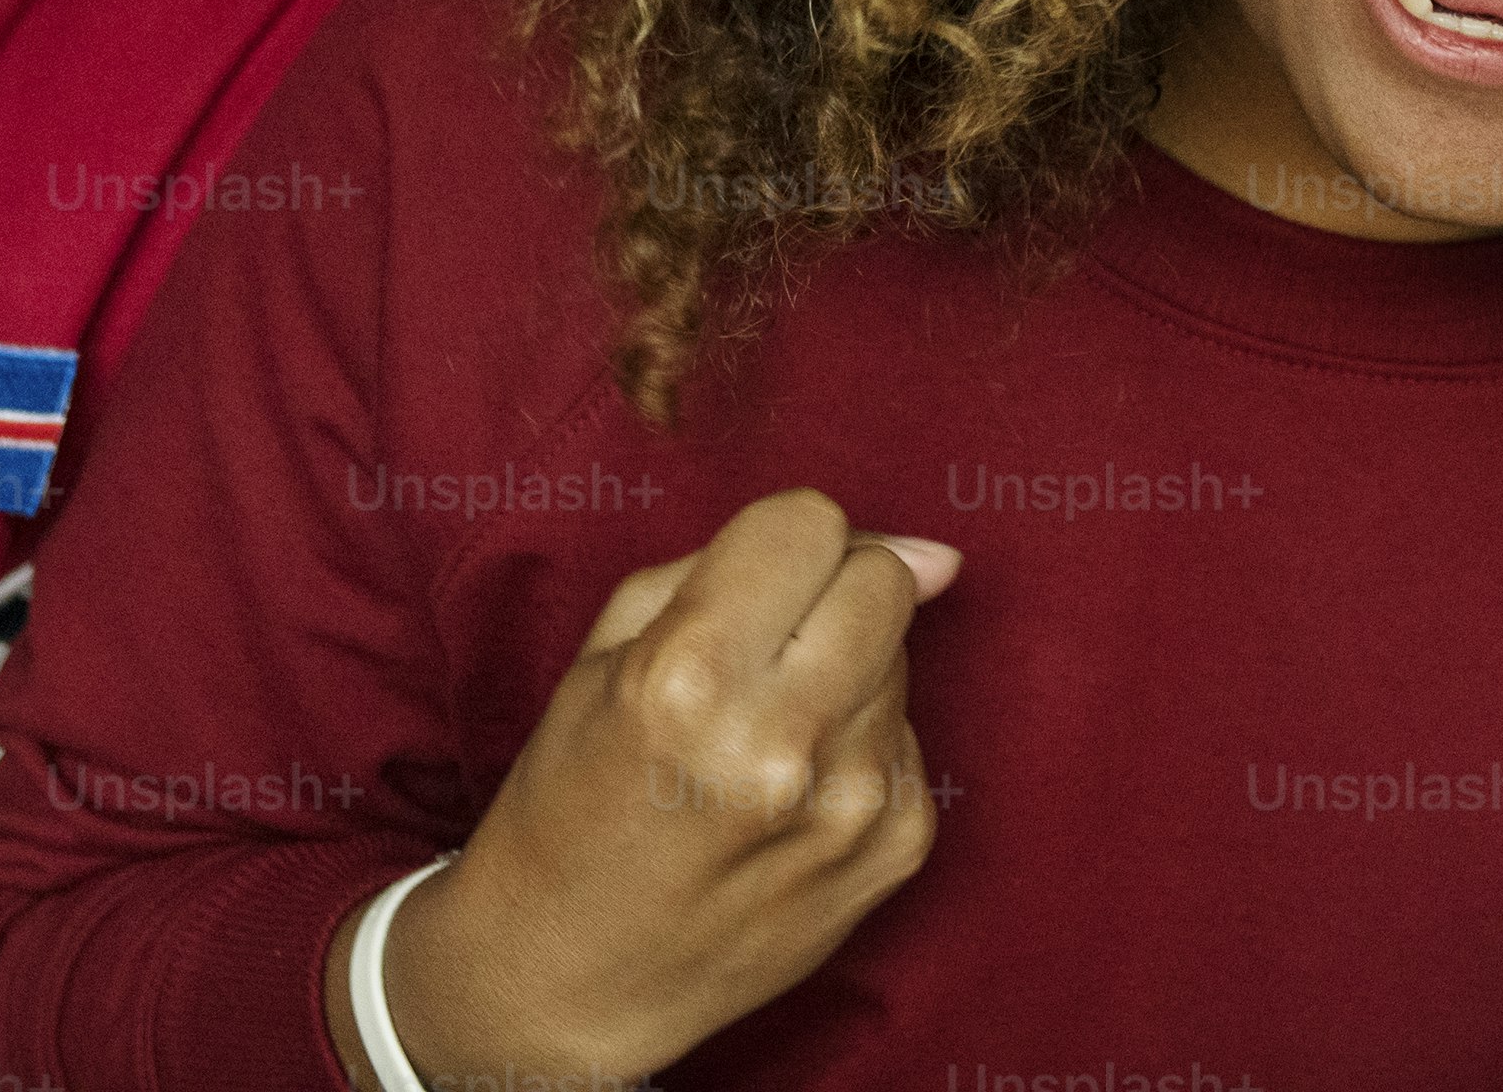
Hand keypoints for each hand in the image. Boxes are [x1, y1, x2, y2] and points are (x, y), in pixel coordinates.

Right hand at [372, 489, 953, 1082]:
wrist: (568, 979)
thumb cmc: (573, 801)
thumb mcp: (605, 652)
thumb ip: (747, 564)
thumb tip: (933, 554)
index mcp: (687, 677)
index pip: (813, 524)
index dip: (777, 546)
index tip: (744, 588)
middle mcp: (782, 744)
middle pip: (883, 583)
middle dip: (828, 594)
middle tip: (762, 652)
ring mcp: (852, 807)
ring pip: (901, 656)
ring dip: (845, 672)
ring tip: (763, 737)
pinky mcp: (897, 852)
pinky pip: (910, 737)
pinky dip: (859, 745)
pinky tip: (792, 795)